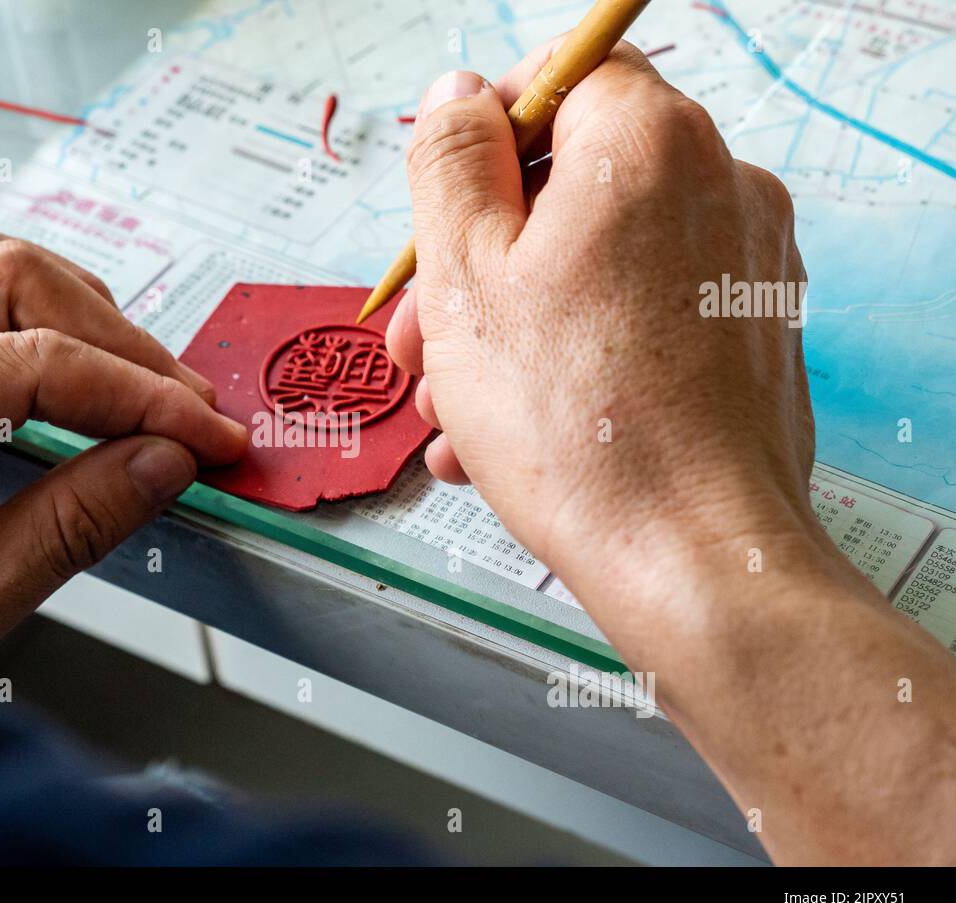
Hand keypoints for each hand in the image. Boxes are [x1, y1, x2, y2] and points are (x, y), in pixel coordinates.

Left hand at [0, 223, 246, 668]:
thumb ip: (68, 527)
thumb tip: (160, 463)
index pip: (38, 362)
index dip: (144, 396)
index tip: (205, 431)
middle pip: (11, 279)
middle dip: (118, 342)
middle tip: (184, 402)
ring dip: (69, 306)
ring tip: (132, 368)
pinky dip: (15, 306)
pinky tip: (48, 349)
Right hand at [391, 44, 955, 865]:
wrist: (692, 559)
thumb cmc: (578, 426)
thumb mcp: (465, 274)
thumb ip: (451, 160)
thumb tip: (457, 96)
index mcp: (650, 143)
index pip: (561, 76)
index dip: (482, 134)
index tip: (438, 204)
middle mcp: (719, 187)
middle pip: (571, 185)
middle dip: (475, 262)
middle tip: (422, 339)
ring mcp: (742, 269)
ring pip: (593, 265)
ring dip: (507, 327)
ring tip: (450, 412)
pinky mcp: (746, 338)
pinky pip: (634, 322)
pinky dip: (566, 359)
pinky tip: (502, 438)